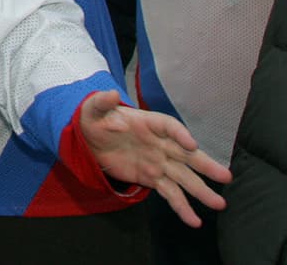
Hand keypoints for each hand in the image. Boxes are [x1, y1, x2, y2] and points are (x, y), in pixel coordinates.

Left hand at [79, 91, 229, 226]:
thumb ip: (103, 102)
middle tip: (225, 177)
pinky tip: (194, 220)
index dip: (181, 135)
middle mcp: (161, 144)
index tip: (191, 144)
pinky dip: (181, 207)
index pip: (170, 127)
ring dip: (201, 191)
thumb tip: (111, 93)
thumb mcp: (94, 108)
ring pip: (184, 178)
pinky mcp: (152, 178)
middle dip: (205, 165)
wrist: (90, 139)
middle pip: (187, 155)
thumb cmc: (96, 119)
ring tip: (219, 204)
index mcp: (150, 123)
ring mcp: (159, 163)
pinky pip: (170, 193)